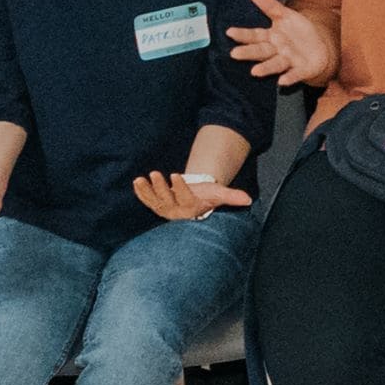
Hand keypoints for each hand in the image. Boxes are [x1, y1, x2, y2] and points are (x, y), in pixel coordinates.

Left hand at [133, 164, 253, 221]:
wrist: (194, 201)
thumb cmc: (206, 195)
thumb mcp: (219, 194)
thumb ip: (232, 197)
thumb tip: (248, 200)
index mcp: (191, 207)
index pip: (185, 197)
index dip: (179, 187)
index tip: (175, 174)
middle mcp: (176, 210)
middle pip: (166, 199)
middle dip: (160, 187)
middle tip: (155, 174)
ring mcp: (164, 208)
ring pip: (154, 201)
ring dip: (146, 190)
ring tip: (140, 179)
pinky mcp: (155, 204)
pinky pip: (146, 200)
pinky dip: (140, 193)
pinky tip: (136, 182)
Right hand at [227, 0, 342, 87]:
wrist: (320, 50)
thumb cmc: (297, 33)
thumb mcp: (285, 16)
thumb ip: (270, 6)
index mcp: (271, 37)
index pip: (255, 35)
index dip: (243, 34)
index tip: (229, 32)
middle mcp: (277, 51)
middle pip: (261, 51)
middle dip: (248, 53)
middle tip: (234, 54)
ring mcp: (289, 61)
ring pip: (275, 64)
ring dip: (265, 68)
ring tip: (254, 71)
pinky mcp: (302, 69)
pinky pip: (295, 74)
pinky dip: (289, 78)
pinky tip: (282, 81)